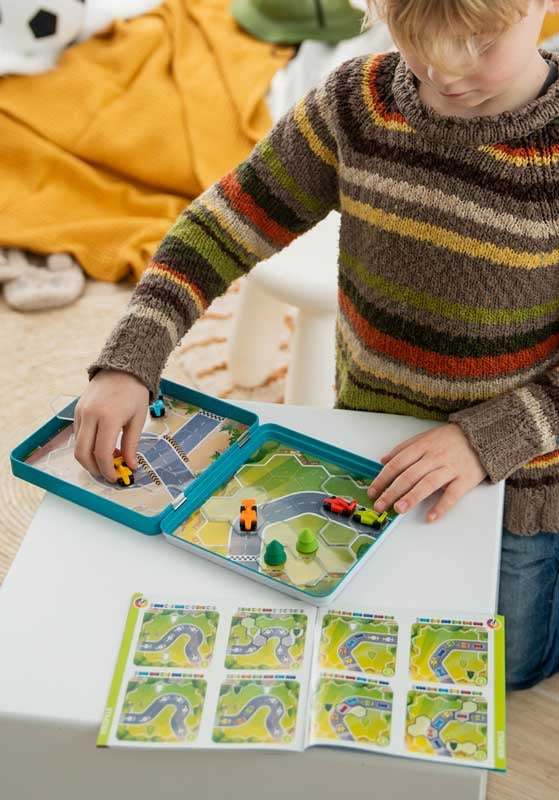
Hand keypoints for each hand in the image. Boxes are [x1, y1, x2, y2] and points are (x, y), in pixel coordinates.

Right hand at [74, 370, 148, 481]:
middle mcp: (90, 416)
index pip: (101, 453)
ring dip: (89, 459)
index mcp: (108, 418)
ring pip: (77, 446)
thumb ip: (131, 445)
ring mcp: (80, 413)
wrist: (122, 368)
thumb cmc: (134, 392)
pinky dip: (86, 446)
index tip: (116, 477)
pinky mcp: (77, 411)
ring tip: (107, 460)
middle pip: (82, 454)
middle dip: (94, 469)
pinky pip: (78, 435)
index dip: (107, 470)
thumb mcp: (137, 419)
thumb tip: (131, 466)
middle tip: (108, 474)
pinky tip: (101, 446)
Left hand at [366, 423, 486, 522]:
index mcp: (422, 446)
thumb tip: (383, 461)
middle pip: (409, 475)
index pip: (397, 463)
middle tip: (380, 505)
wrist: (483, 435)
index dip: (383, 478)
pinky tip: (430, 516)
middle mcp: (434, 456)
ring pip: (428, 483)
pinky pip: (452, 494)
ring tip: (399, 509)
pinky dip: (441, 506)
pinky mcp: (465, 479)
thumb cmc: (451, 439)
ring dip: (412, 497)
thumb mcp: (425, 437)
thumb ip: (404, 448)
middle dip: (392, 491)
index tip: (373, 491)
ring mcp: (450, 468)